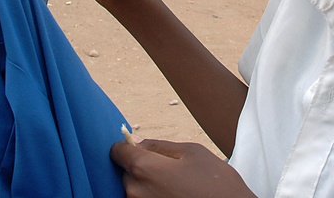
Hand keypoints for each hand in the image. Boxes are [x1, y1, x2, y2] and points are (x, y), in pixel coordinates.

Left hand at [110, 139, 255, 197]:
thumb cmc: (216, 183)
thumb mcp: (192, 153)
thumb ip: (160, 146)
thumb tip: (137, 142)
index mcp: (144, 168)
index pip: (117, 151)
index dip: (127, 146)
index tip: (138, 147)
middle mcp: (136, 192)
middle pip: (126, 172)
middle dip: (141, 167)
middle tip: (169, 170)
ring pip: (135, 189)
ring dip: (148, 184)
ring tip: (175, 186)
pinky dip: (154, 196)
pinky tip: (174, 196)